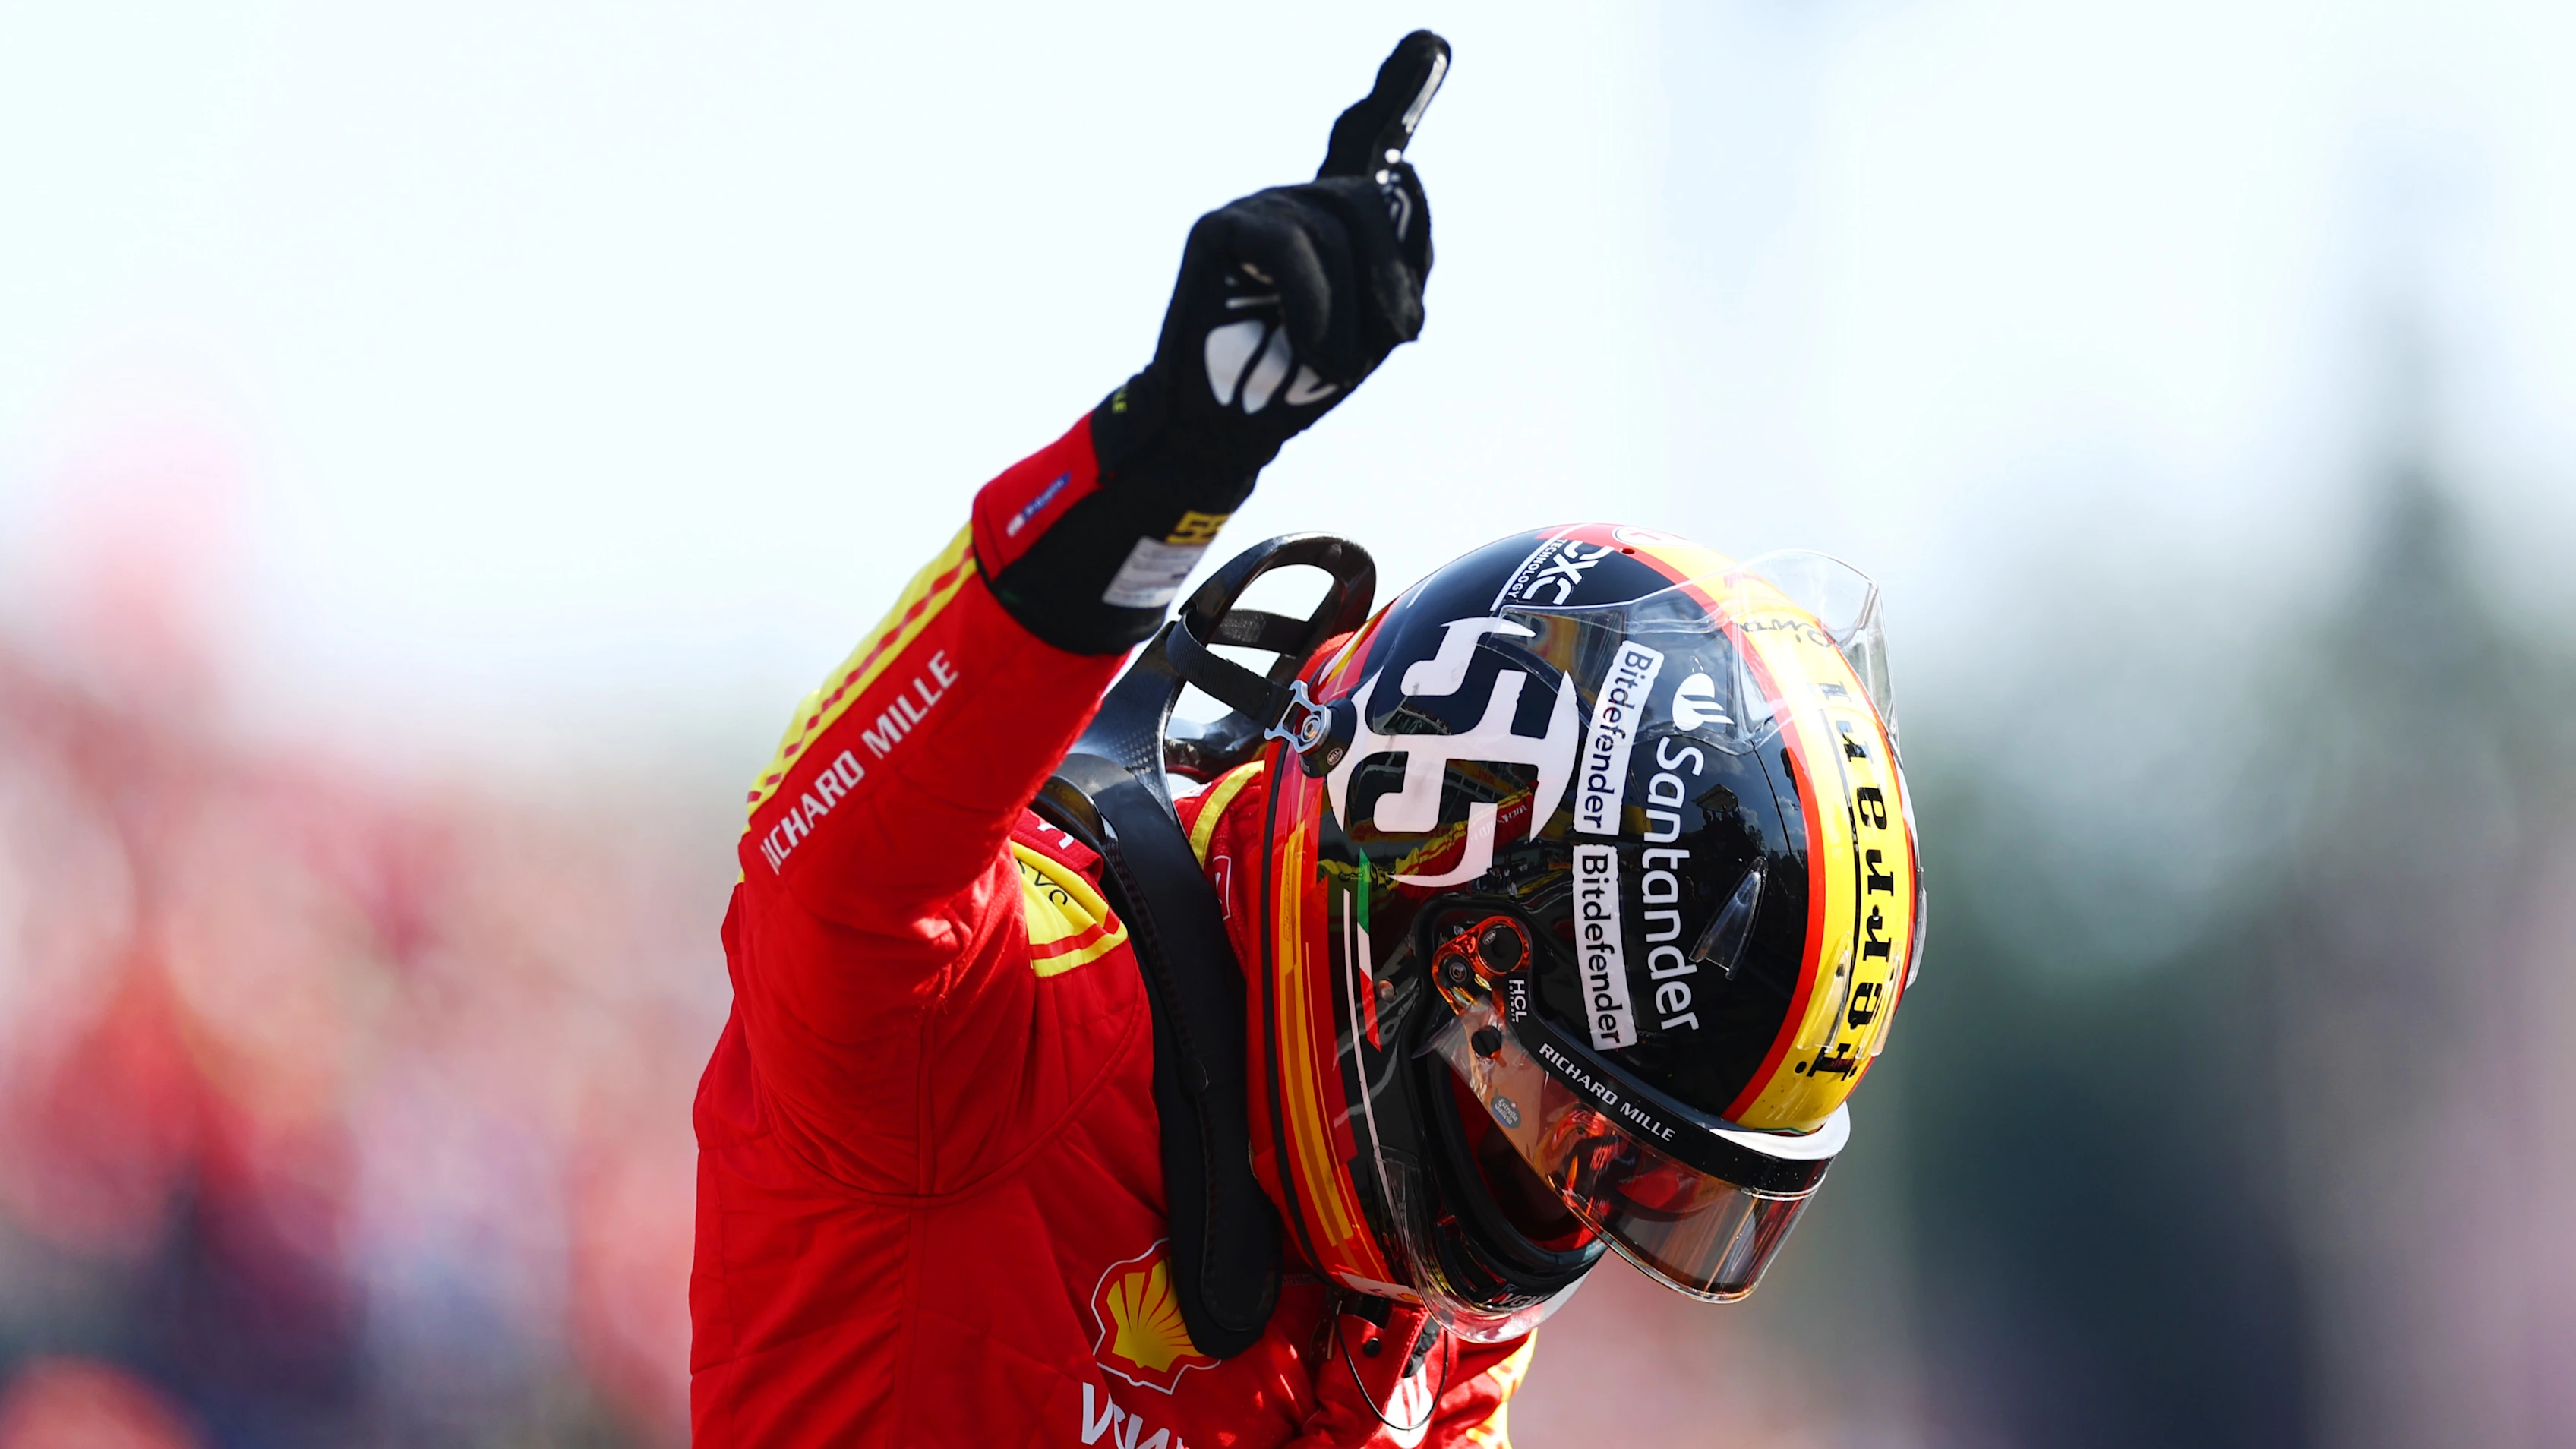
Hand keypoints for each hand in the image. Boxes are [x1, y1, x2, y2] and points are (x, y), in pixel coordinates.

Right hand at [1097, 30, 1447, 482]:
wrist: (1224, 425)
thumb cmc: (1298, 380)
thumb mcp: (1374, 327)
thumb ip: (1401, 261)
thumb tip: (1406, 182)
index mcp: (1335, 219)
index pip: (1366, 140)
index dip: (1401, 89)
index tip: (1433, 43)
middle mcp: (1296, 200)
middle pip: (1370, 201)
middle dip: (1389, 276)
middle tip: (1395, 337)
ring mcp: (1257, 207)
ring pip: (1335, 234)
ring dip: (1347, 315)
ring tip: (1328, 367)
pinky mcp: (1221, 229)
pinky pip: (1291, 248)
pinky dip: (1312, 303)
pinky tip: (1309, 343)